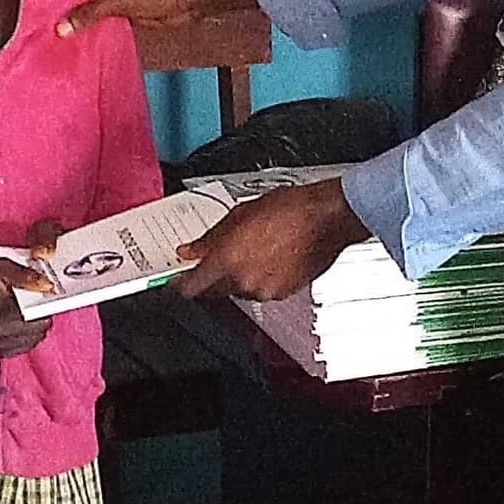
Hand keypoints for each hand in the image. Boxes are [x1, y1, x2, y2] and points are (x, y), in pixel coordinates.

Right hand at [0, 259, 50, 356]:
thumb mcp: (0, 269)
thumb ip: (26, 276)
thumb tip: (47, 285)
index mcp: (0, 311)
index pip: (39, 314)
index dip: (48, 304)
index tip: (48, 296)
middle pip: (41, 328)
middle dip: (43, 314)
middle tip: (35, 302)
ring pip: (36, 339)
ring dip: (37, 326)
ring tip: (24, 312)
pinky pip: (27, 346)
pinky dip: (28, 335)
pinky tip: (18, 322)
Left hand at [177, 181, 369, 302]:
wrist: (326, 218)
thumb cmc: (290, 209)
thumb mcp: (239, 214)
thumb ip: (209, 238)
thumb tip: (190, 250)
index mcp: (227, 260)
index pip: (191, 288)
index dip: (179, 285)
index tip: (176, 280)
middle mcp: (243, 281)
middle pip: (214, 291)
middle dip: (211, 278)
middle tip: (217, 259)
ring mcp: (264, 290)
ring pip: (239, 290)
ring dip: (238, 276)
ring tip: (253, 251)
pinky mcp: (283, 293)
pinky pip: (261, 290)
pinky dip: (260, 278)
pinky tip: (270, 258)